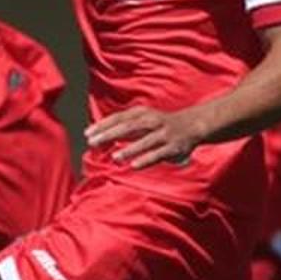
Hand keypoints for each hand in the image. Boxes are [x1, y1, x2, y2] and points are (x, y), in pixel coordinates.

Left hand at [86, 105, 206, 168]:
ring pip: (146, 141)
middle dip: (110, 134)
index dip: (103, 125)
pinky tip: (133, 165)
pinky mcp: (174, 147)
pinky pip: (159, 154)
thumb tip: (98, 134)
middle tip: (93, 142)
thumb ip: (122, 126)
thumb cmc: (160, 124)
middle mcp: (153, 121)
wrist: (193, 124)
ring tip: (115, 157)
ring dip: (130, 149)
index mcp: (142, 113)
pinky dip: (146, 159)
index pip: (119, 118)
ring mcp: (164, 134)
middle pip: (129, 127)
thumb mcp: (142, 119)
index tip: (88, 133)